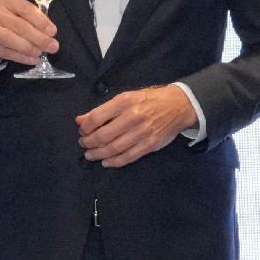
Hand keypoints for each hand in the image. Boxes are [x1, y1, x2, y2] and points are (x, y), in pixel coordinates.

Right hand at [0, 0, 63, 68]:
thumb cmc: (6, 19)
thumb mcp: (18, 12)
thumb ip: (32, 18)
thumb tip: (49, 33)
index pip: (25, 9)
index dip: (41, 21)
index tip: (53, 32)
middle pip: (20, 26)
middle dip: (39, 38)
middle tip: (52, 46)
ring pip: (12, 40)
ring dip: (30, 48)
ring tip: (41, 53)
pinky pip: (6, 52)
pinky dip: (22, 57)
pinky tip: (32, 60)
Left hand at [76, 83, 197, 167]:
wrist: (178, 105)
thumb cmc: (149, 100)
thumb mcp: (126, 98)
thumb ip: (103, 110)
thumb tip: (80, 120)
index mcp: (124, 102)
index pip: (97, 117)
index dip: (85, 128)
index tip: (82, 131)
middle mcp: (133, 117)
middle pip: (103, 135)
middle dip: (89, 142)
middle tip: (84, 144)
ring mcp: (142, 132)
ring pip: (114, 148)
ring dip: (98, 154)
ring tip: (90, 155)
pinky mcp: (150, 145)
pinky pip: (128, 157)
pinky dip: (114, 162)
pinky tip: (106, 162)